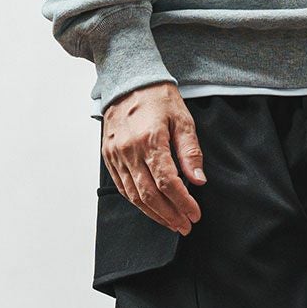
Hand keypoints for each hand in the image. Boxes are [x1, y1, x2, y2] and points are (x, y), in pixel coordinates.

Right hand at [101, 81, 206, 231]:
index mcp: (150, 140)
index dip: (183, 203)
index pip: (168, 182)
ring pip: (134, 195)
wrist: (128, 81)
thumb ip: (190, 151)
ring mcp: (115, 155)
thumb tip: (198, 180)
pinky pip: (122, 186)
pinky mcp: (108, 156)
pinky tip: (150, 209)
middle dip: (170, 215)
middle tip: (185, 226)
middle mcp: (129, 150)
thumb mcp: (183, 119)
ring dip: (154, 214)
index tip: (195, 214)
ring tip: (171, 223)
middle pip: (149, 195)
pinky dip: (137, 202)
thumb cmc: (158, 98)